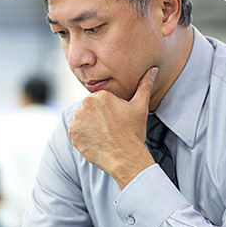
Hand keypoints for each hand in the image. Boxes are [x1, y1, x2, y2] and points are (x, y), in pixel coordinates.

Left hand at [69, 67, 158, 187]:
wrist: (125, 157)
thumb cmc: (133, 132)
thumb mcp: (140, 107)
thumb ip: (144, 86)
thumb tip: (153, 69)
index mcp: (100, 96)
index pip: (100, 101)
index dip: (108, 112)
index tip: (115, 122)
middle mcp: (85, 105)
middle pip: (89, 110)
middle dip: (97, 118)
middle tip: (110, 130)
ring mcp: (77, 120)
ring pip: (82, 120)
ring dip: (89, 127)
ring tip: (104, 136)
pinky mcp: (72, 134)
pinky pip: (76, 133)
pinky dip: (83, 137)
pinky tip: (96, 141)